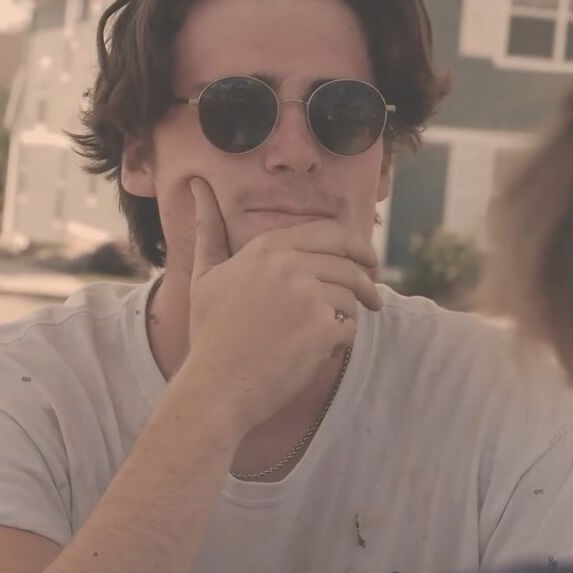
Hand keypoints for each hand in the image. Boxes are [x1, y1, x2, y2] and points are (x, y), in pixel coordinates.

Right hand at [183, 178, 382, 435]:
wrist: (215, 387)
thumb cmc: (210, 334)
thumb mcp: (206, 275)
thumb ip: (210, 230)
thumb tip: (198, 185)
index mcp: (267, 248)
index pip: (331, 233)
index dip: (357, 247)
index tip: (367, 262)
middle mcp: (289, 265)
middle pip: (349, 264)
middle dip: (367, 281)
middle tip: (374, 298)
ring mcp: (307, 296)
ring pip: (351, 298)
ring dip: (347, 317)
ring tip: (328, 335)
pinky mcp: (321, 329)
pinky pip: (349, 329)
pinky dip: (340, 343)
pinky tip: (317, 354)